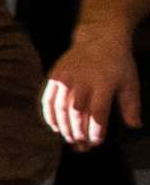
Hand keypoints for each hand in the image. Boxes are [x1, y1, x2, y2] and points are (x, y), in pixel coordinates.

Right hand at [43, 29, 140, 149]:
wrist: (98, 38)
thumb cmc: (117, 63)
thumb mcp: (130, 82)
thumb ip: (132, 105)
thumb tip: (135, 126)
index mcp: (104, 83)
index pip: (98, 113)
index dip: (96, 131)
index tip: (96, 142)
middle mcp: (82, 81)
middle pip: (77, 113)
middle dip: (78, 133)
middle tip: (81, 146)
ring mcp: (66, 79)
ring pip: (61, 109)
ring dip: (64, 127)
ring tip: (69, 139)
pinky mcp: (55, 77)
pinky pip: (48, 100)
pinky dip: (50, 115)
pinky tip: (54, 126)